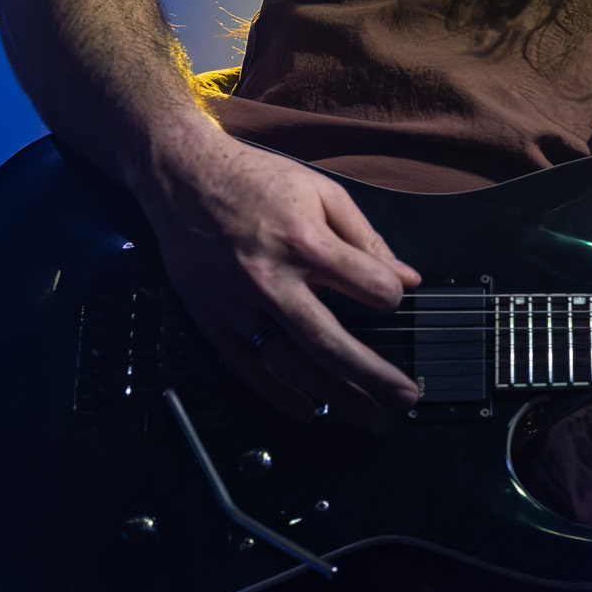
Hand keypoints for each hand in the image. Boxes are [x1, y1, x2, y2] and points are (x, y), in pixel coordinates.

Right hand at [136, 126, 421, 421]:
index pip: (370, 288)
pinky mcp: (213, 320)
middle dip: (374, 376)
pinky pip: (248, 368)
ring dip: (334, 396)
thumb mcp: (323, 192)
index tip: (392, 297)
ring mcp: (239, 305)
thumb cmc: (257, 179)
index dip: (391, 296)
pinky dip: (279, 396)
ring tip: (367, 414)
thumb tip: (409, 277)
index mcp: (305, 242)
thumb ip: (367, 238)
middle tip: (405, 397)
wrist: (182, 176)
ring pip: (292, 365)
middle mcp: (272, 280)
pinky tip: (308, 411)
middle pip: (331, 344)